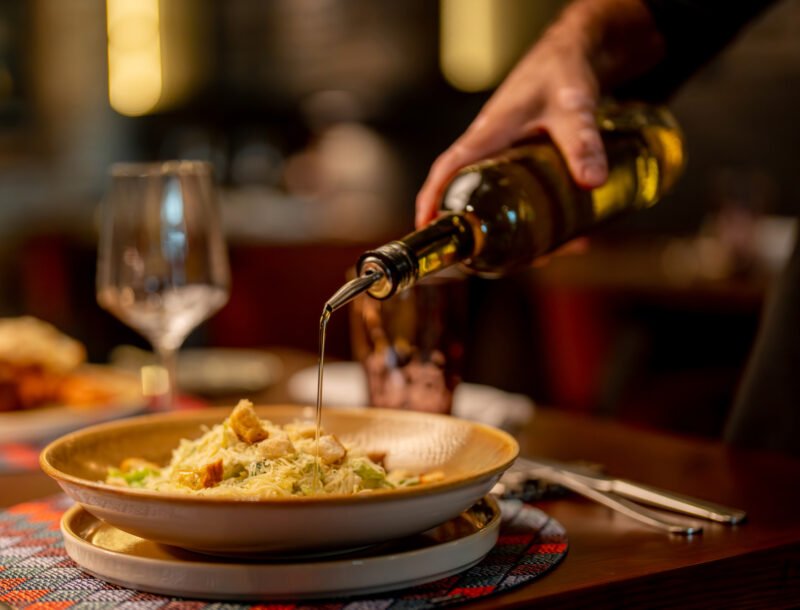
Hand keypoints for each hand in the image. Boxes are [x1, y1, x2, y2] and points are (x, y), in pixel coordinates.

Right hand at [415, 0, 664, 228]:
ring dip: (517, 232)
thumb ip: (583, 142)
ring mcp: (508, 157)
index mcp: (488, 136)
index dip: (432, 201)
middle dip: (479, 233)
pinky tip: (566, 233)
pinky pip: (521, 195)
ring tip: (547, 253)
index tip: (427, 231)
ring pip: (500, 202)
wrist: (577, 55)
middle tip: (502, 261)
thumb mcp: (573, 108)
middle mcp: (492, 150)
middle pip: (470, 197)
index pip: (447, 171)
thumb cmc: (562, 73)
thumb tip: (592, 183)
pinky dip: (538, 219)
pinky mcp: (526, 162)